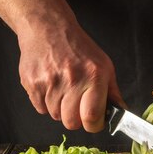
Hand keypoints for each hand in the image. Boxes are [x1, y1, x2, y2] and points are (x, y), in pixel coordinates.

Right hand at [18, 17, 124, 132]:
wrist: (48, 28)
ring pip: (55, 116)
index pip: (92, 117)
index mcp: (93, 76)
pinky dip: (46, 103)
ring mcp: (49, 82)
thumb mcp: (104, 65)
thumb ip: (112, 92)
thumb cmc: (78, 47)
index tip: (94, 121)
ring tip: (63, 89)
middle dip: (75, 119)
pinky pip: (40, 109)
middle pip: (71, 122)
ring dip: (60, 109)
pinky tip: (51, 86)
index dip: (94, 125)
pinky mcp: (31, 83)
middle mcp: (71, 80)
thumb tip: (121, 112)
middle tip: (77, 105)